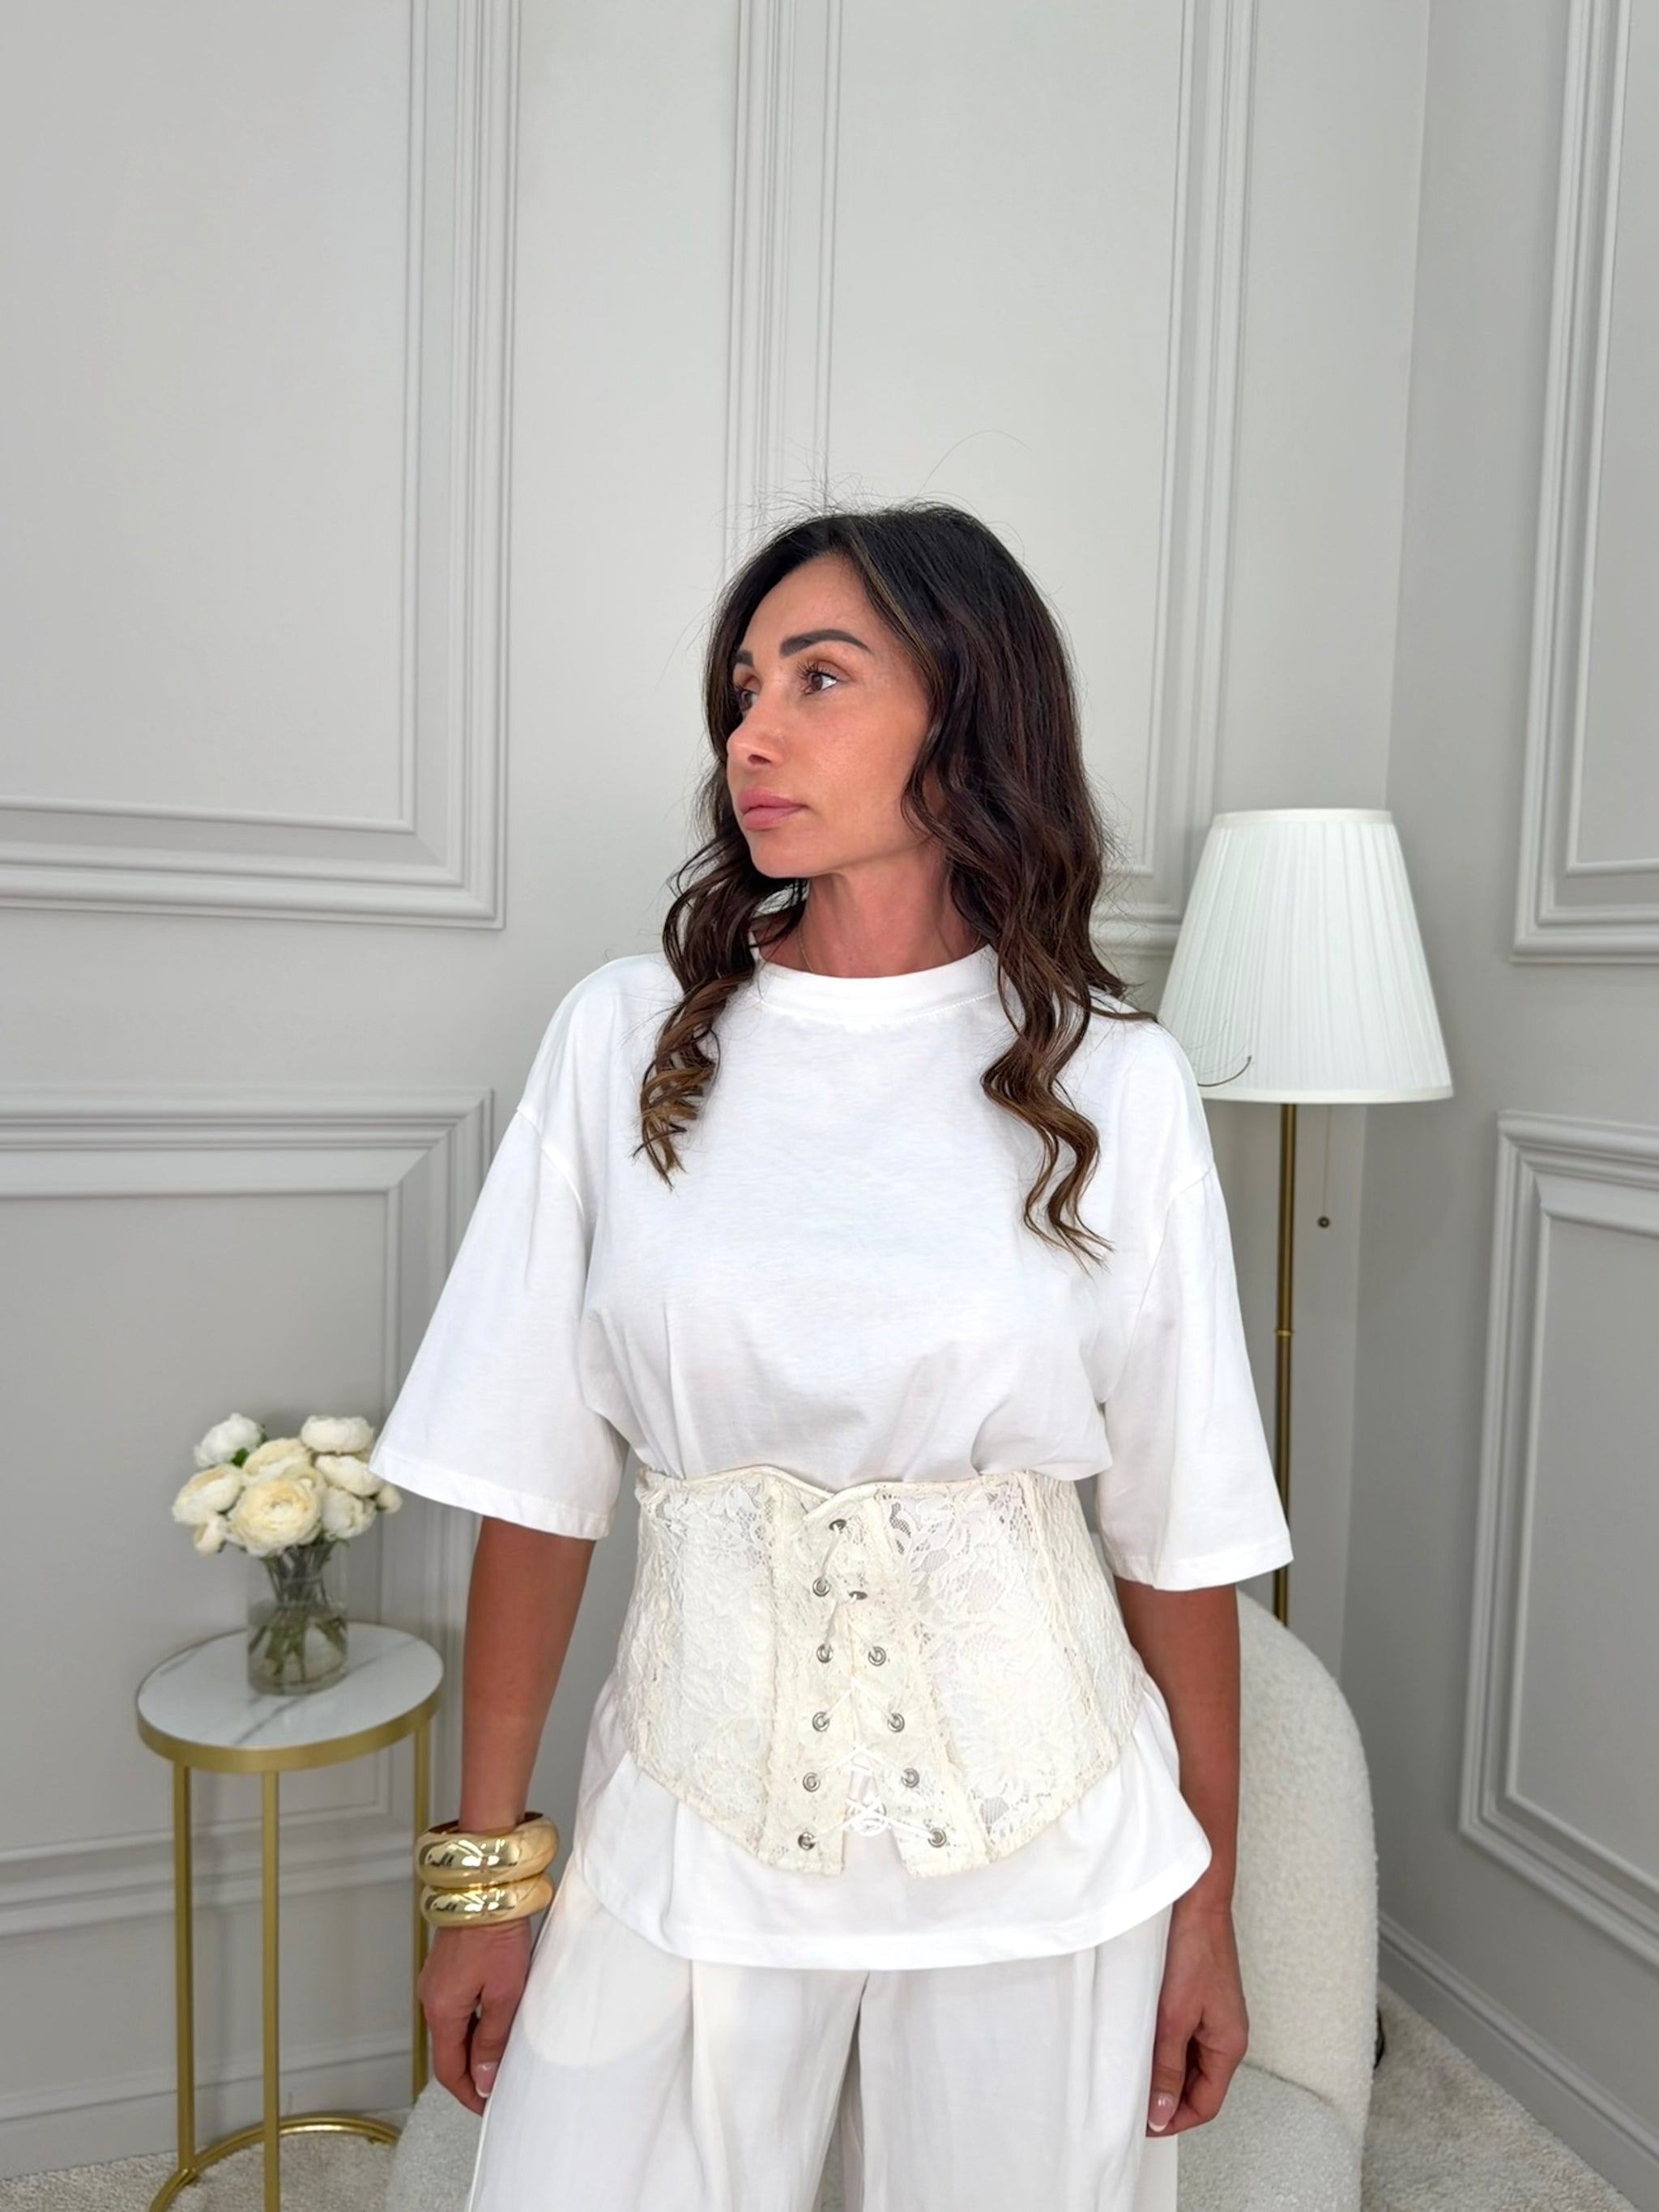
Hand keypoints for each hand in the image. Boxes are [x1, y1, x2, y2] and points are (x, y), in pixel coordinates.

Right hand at [419, 1920, 532, 2113]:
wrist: (486, 1885)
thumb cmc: (494, 1931)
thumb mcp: (503, 1993)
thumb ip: (492, 2039)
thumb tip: (483, 2077)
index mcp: (441, 2010)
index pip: (448, 2069)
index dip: (468, 2092)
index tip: (486, 2105)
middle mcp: (432, 1997)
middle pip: (448, 2050)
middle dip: (471, 2072)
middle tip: (497, 2083)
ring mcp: (437, 1981)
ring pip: (454, 2027)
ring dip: (473, 2045)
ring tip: (501, 2053)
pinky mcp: (448, 1966)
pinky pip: (457, 2006)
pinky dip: (473, 2022)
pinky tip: (494, 2018)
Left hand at [1144, 1894, 1248, 2136]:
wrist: (1196, 1899)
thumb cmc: (1194, 1949)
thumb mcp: (1174, 2016)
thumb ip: (1168, 2066)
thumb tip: (1162, 2112)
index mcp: (1229, 2045)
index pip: (1206, 2104)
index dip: (1175, 2120)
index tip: (1144, 2124)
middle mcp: (1225, 2035)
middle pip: (1199, 2085)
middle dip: (1168, 2097)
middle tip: (1132, 2098)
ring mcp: (1213, 2016)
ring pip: (1189, 2061)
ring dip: (1164, 2070)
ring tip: (1133, 2070)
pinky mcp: (1200, 1999)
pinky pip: (1183, 2037)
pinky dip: (1164, 2046)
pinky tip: (1141, 2040)